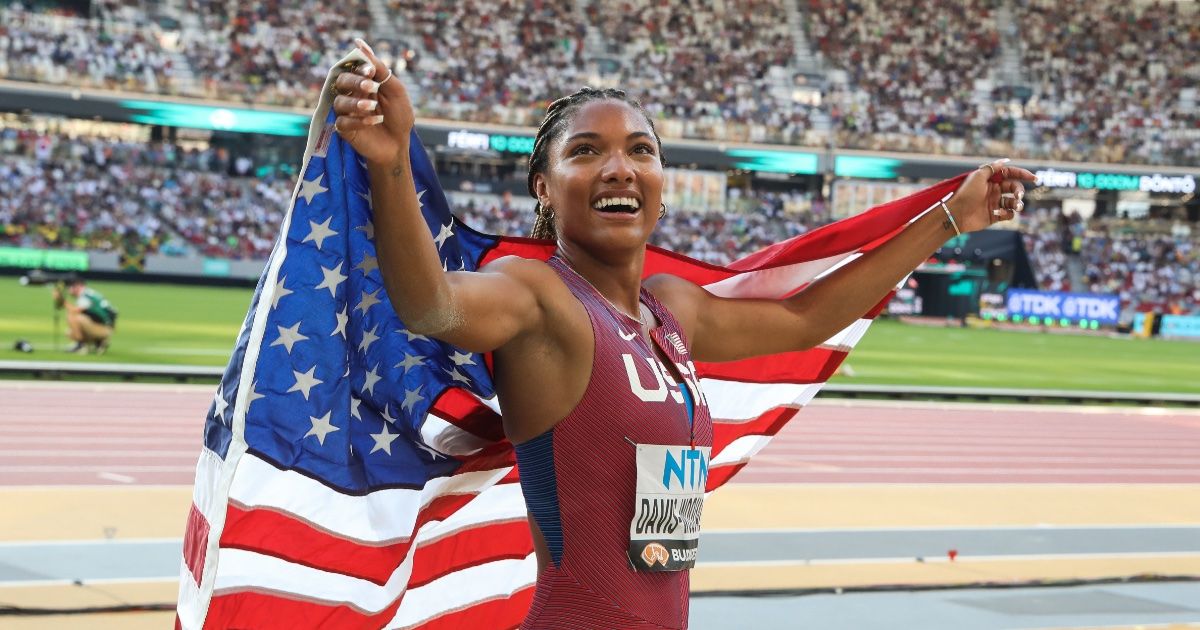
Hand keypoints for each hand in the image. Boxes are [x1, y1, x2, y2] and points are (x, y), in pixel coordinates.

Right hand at [332, 39, 415, 165]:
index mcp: (363, 82)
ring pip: (339, 101)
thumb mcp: (395, 90)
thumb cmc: (398, 116)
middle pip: (341, 80)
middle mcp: (352, 94)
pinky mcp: (344, 129)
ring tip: (372, 107)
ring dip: (356, 103)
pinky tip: (372, 122)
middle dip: (355, 82)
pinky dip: (357, 121)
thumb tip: (360, 44)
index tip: (370, 71)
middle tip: (371, 87)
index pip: (352, 66)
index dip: (358, 66)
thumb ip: (379, 69)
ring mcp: (346, 111)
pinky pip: (342, 121)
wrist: (399, 145)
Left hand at [947, 158, 1036, 232]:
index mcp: (991, 180)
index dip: (1023, 174)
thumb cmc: (966, 193)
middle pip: (1014, 187)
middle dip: (1019, 190)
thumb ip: (992, 168)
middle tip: (1018, 195)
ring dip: (1018, 203)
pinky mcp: (995, 216)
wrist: (957, 214)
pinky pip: (1009, 214)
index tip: (1033, 178)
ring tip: (1016, 205)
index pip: (1010, 174)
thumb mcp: (978, 176)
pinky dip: (1009, 213)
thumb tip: (1006, 160)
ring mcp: (995, 203)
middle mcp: (994, 191)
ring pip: (1014, 202)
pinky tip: (1001, 213)